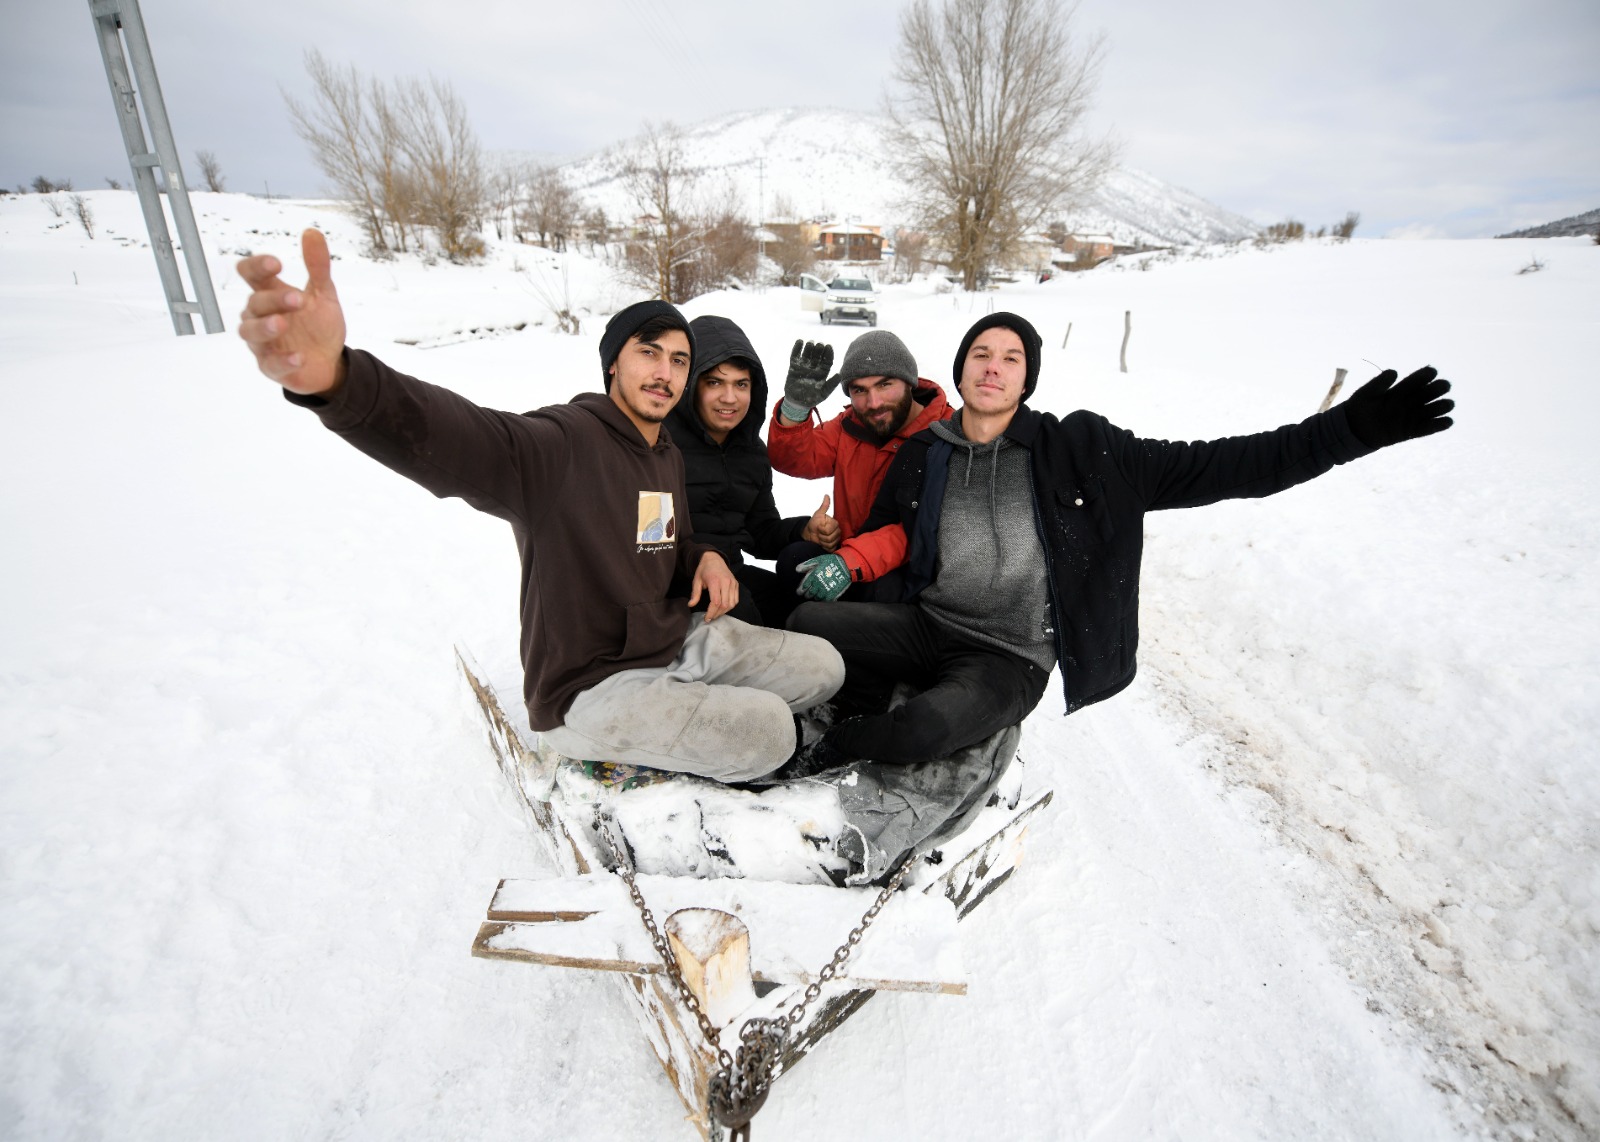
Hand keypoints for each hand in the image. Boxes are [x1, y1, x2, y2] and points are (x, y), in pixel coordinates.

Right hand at [236, 228, 347, 395]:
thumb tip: (312, 232)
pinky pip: (271, 364)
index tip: (275, 264)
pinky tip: (298, 356)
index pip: (250, 274)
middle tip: (297, 299)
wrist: (331, 362)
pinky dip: (283, 360)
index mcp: (270, 294)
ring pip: (250, 333)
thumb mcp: (323, 294)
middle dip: (273, 299)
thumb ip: (317, 266)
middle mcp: (261, 317)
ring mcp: (263, 343)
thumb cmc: (319, 325)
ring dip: (265, 327)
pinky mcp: (271, 367)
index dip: (256, 267)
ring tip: (282, 324)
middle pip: (254, 303)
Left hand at [689, 551, 738, 621]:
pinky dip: (730, 606)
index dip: (711, 612)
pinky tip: (723, 608)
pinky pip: (735, 599)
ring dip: (724, 612)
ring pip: (731, 604)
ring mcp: (732, 583)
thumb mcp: (696, 580)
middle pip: (724, 605)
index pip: (715, 602)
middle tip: (710, 617)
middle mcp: (726, 582)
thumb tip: (691, 605)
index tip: (706, 618)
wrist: (714, 558)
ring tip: (716, 614)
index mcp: (715, 581)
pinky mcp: (736, 584)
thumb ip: (695, 593)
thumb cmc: (704, 570)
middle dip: (716, 614)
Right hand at [780, 340, 837, 421]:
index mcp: (822, 373)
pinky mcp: (794, 367)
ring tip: (810, 343)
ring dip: (809, 347)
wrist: (797, 403)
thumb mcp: (823, 393)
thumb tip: (839, 375)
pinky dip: (797, 348)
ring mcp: (804, 366)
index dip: (828, 353)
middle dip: (819, 349)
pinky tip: (800, 341)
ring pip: (807, 354)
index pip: (827, 361)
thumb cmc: (812, 399)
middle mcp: (814, 368)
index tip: (828, 346)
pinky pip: (795, 356)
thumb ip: (831, 384)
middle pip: (817, 355)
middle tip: (819, 345)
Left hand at [795, 553, 850, 601]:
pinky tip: (823, 597)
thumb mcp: (818, 560)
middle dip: (807, 595)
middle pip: (809, 594)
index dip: (800, 591)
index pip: (804, 587)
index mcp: (814, 576)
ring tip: (815, 595)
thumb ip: (806, 565)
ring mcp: (826, 590)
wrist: (846, 565)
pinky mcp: (833, 594)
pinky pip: (825, 600)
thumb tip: (796, 570)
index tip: (799, 592)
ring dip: (815, 597)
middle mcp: (818, 584)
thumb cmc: (831, 561)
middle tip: (807, 594)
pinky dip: (823, 600)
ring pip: (817, 598)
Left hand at [800, 495, 840, 550]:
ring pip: (830, 544)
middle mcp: (838, 531)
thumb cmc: (814, 524)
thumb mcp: (818, 514)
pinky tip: (822, 544)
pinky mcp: (834, 547)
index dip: (821, 530)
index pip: (829, 530)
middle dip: (821, 536)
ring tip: (820, 538)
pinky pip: (830, 549)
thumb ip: (824, 506)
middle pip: (830, 538)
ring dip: (822, 542)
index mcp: (835, 524)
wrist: (809, 534)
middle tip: (819, 533)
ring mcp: (836, 539)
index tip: (819, 528)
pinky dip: (824, 547)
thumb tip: (826, 495)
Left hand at [1339, 366, 1453, 448]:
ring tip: (1448, 404)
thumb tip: (1394, 372)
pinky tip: (1448, 421)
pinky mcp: (1411, 431)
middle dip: (1438, 388)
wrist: (1353, 430)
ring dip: (1442, 406)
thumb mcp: (1366, 393)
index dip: (1425, 375)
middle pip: (1428, 393)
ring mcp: (1411, 416)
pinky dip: (1439, 425)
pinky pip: (1428, 428)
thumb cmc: (1360, 408)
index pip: (1416, 380)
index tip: (1432, 371)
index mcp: (1400, 389)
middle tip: (1444, 386)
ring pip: (1432, 410)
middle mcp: (1409, 401)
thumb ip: (1379, 383)